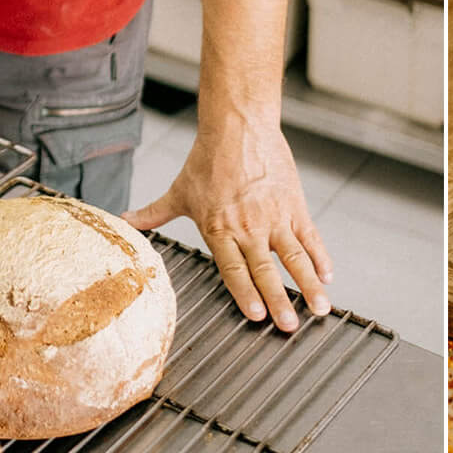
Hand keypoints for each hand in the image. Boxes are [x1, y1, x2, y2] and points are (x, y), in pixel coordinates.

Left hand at [126, 114, 333, 331]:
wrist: (238, 126)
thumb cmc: (207, 158)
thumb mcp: (179, 191)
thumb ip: (154, 213)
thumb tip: (124, 222)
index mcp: (219, 229)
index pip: (234, 270)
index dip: (246, 295)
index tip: (258, 317)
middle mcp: (248, 226)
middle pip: (266, 271)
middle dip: (280, 301)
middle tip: (291, 327)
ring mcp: (274, 216)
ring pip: (294, 257)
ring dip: (309, 285)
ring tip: (321, 308)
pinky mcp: (294, 203)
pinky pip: (310, 235)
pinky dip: (321, 256)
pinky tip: (328, 275)